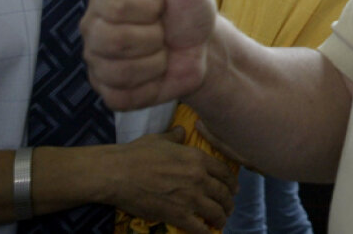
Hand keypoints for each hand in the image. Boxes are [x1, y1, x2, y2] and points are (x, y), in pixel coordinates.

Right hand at [82, 0, 217, 110]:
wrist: (204, 47)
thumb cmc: (188, 7)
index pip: (115, 6)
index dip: (150, 8)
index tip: (161, 4)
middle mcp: (92, 29)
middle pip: (113, 40)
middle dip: (154, 37)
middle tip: (162, 31)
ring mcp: (97, 62)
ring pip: (119, 71)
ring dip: (155, 62)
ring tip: (160, 51)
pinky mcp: (108, 93)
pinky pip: (123, 97)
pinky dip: (151, 86)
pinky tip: (155, 73)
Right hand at [102, 127, 237, 233]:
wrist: (119, 173)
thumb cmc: (137, 153)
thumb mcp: (160, 139)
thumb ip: (175, 137)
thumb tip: (181, 130)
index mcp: (197, 158)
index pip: (224, 172)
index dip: (232, 182)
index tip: (234, 188)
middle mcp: (199, 178)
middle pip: (223, 193)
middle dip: (229, 202)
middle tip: (229, 207)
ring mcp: (190, 197)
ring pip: (215, 211)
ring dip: (221, 217)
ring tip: (221, 220)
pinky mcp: (177, 215)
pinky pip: (199, 227)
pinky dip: (206, 232)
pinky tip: (208, 233)